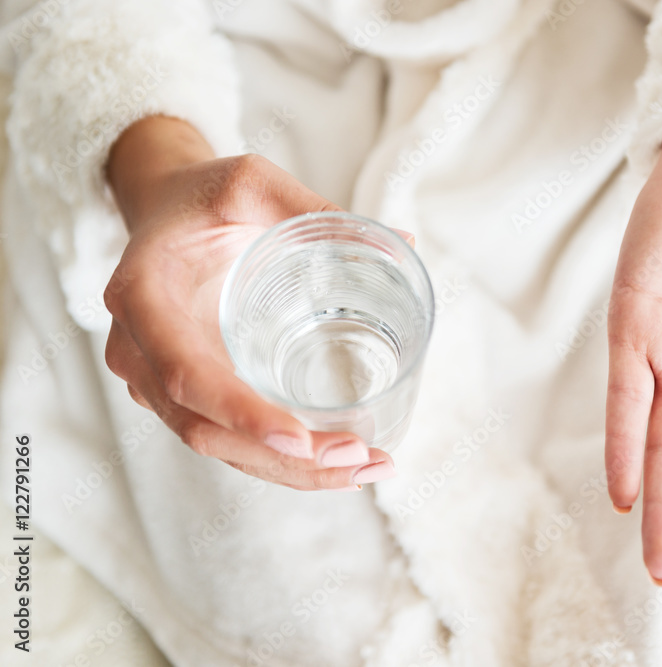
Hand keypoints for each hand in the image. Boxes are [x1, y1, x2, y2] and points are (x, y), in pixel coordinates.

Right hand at [104, 117, 400, 489]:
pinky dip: (280, 460)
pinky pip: (227, 438)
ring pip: (218, 446)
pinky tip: (337, 463)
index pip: (186, 374)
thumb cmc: (204, 196)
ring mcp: (157, 379)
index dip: (241, 414)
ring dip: (290, 471)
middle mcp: (139, 351)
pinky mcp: (186, 392)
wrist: (163, 209)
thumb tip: (402, 243)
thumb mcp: (251, 183)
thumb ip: (314, 209)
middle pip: (204, 429)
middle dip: (283, 459)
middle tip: (359, 457)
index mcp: (144, 297)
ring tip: (365, 468)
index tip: (301, 440)